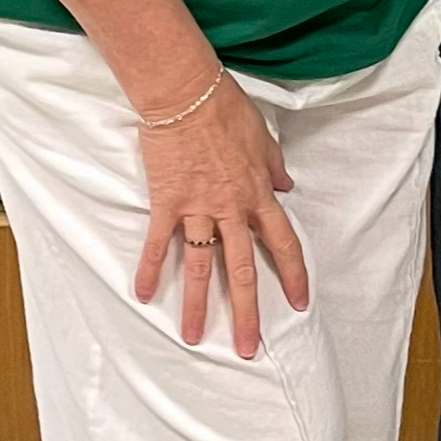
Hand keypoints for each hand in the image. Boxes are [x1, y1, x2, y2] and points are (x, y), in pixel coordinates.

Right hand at [132, 72, 308, 358]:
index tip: (298, 303)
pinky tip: (142, 295)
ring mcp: (198, 208)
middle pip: (242, 269)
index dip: (293, 275)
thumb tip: (287, 186)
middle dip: (246, 311)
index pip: (283, 243)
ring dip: (196, 305)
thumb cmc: (227, 109)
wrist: (188, 94)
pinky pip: (159, 242)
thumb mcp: (264, 138)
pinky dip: (149, 269)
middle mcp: (232, 208)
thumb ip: (275, 166)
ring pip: (200, 266)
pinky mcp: (167, 202)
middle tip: (248, 347)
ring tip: (194, 338)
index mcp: (259, 193)